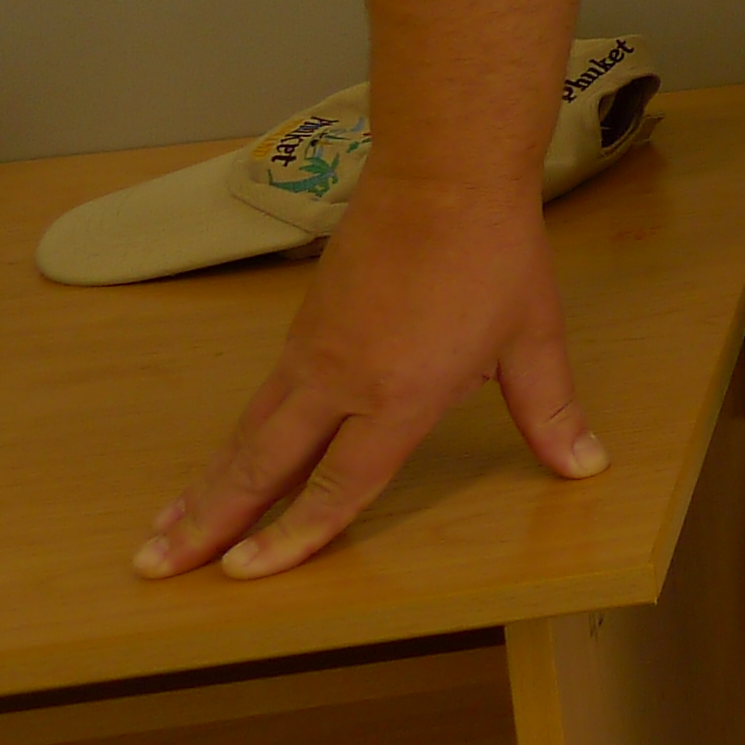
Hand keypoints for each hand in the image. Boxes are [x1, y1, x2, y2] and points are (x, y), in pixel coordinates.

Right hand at [132, 177, 606, 581]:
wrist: (443, 170)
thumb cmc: (494, 253)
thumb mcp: (533, 338)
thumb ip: (550, 411)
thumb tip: (588, 465)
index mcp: (400, 394)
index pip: (338, 485)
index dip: (294, 536)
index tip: (243, 574)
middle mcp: (341, 381)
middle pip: (264, 465)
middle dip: (210, 522)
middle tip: (155, 569)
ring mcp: (312, 351)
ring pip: (249, 434)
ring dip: (205, 487)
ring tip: (160, 535)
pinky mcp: (303, 326)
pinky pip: (259, 400)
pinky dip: (229, 441)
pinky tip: (216, 463)